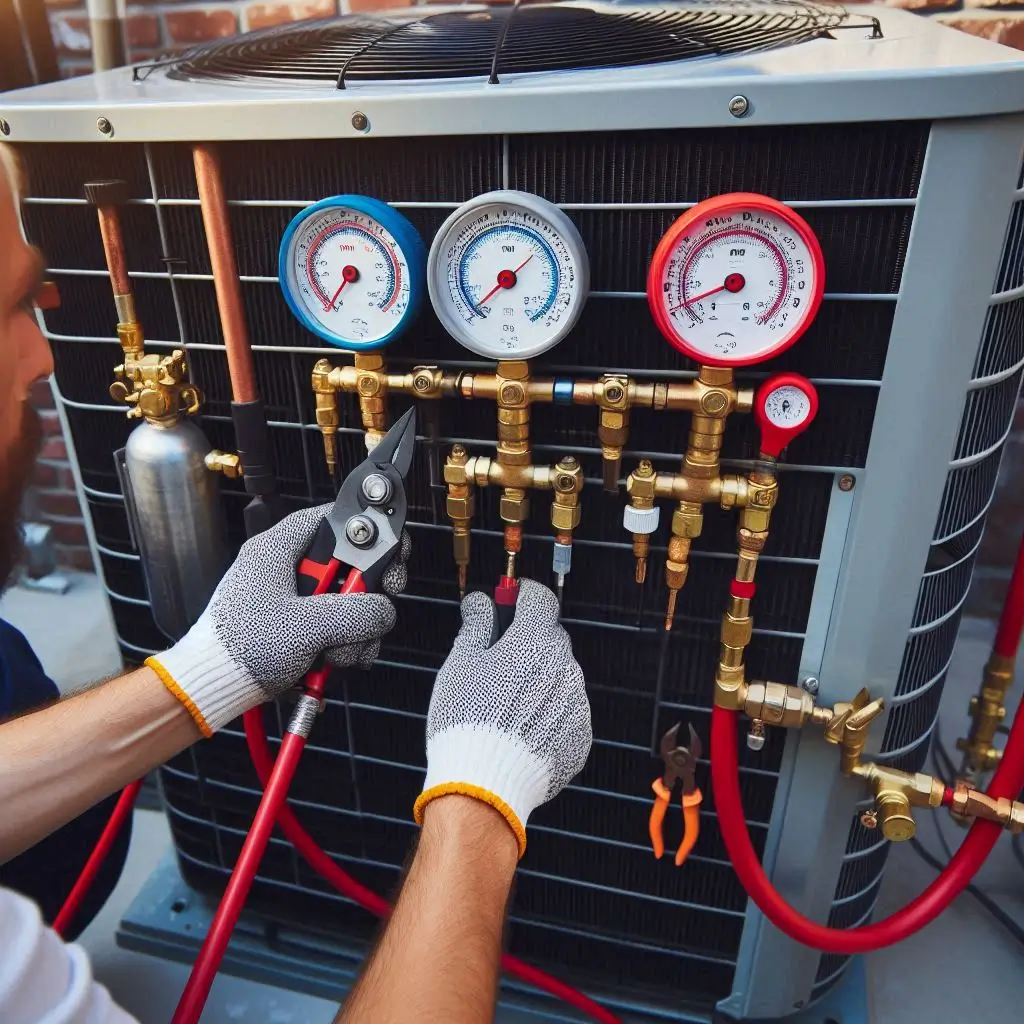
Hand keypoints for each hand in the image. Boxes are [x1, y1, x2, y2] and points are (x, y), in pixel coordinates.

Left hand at [147, 504, 408, 735]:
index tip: (394, 546)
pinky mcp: (296, 629)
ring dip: (354, 633)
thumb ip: (357, 613)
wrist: (212, 690)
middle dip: (366, 596)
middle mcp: (287, 569)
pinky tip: (328, 664)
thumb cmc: (239, 649)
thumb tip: (383, 610)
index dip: (369, 529)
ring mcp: (292, 600)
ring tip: (335, 652)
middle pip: (350, 566)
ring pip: (347, 604)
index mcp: (279, 548)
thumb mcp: (307, 626)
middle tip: (375, 607)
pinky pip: (335, 629)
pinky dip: (341, 648)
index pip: (334, 517)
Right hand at [413, 579, 591, 857]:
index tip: (511, 597)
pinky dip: (550, 712)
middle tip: (499, 656)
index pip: (540, 598)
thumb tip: (481, 602)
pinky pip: (567, 710)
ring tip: (507, 703)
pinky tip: (523, 726)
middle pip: (550, 637)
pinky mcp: (580, 735)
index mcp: (534, 642)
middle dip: (528, 639)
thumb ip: (476, 624)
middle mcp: (564, 667)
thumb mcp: (460, 664)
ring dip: (541, 677)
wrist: (484, 785)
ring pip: (561, 675)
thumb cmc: (467, 723)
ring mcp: (576, 703)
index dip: (522, 593)